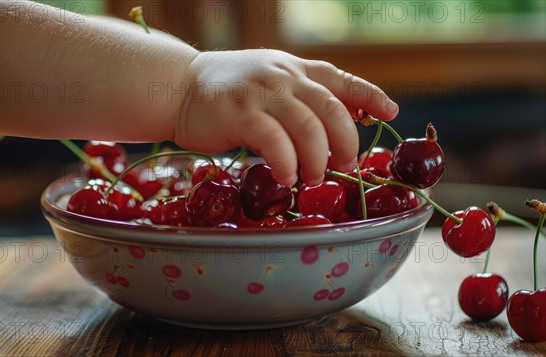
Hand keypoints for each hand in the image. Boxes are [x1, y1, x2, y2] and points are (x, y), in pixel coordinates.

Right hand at [175, 49, 398, 186]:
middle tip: (344, 167)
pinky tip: (285, 177)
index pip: (342, 79)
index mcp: (296, 69)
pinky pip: (275, 142)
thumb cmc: (228, 94)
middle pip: (333, 110)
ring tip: (312, 179)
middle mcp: (285, 76)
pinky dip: (286, 165)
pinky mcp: (240, 113)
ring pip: (309, 129)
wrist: (180, 87)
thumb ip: (298, 101)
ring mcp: (263, 93)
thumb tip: (331, 134)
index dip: (370, 96)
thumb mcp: (269, 84)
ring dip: (318, 161)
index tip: (390, 113)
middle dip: (346, 144)